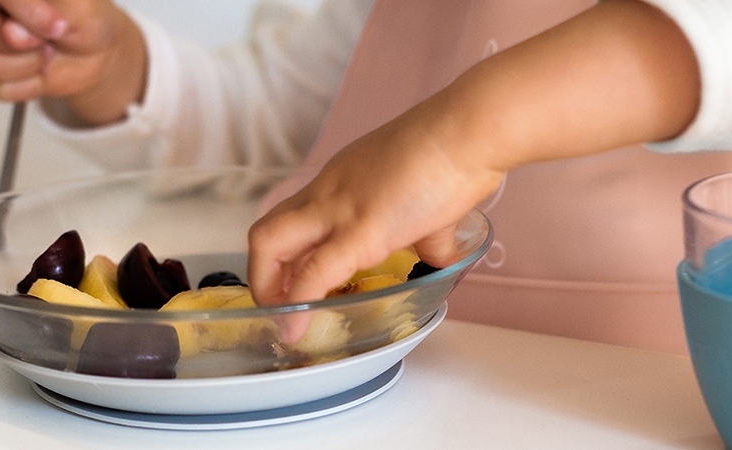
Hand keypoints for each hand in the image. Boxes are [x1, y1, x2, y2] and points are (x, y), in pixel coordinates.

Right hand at [0, 0, 145, 124]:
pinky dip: (30, 86)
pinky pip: (1, 89)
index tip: (57, 25)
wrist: (97, 51)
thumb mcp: (78, 6)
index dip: (25, 12)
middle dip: (20, 42)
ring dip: (27, 65)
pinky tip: (43, 72)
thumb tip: (12, 30)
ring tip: (48, 53)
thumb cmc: (85, 19)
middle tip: (48, 41)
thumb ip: (46, 9)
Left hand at [247, 0, 699, 313]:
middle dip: (262, 275)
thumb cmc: (456, 153)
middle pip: (266, 231)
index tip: (291, 283)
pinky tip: (297, 328)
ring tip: (284, 323)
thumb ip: (429, 233)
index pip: (291, 217)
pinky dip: (297, 305)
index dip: (282, 256)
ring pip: (269, 245)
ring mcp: (339, 209)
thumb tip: (441, 254)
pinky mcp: (361, 231)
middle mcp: (328, 192)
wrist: (469, 132)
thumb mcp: (430, 201)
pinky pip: (313, 274)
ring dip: (268, 290)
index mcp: (340, 181)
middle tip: (278, 306)